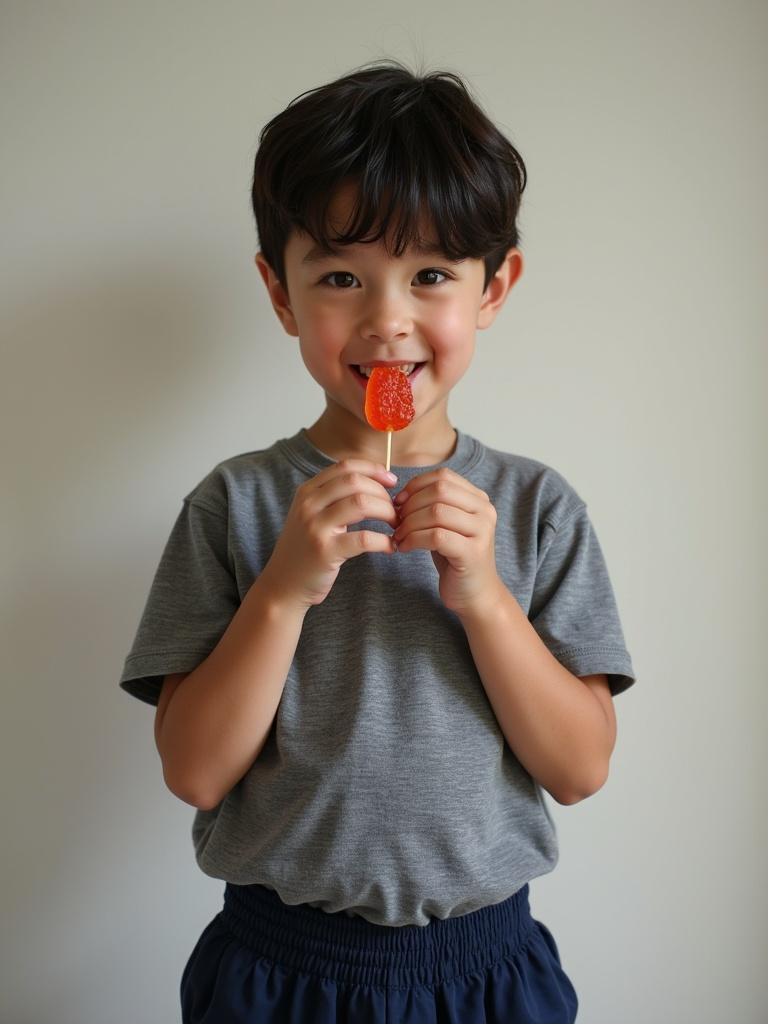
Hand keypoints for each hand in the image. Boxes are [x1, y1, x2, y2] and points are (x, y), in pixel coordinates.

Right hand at [259, 459, 397, 611]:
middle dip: (383, 493)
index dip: (374, 469)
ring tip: (395, 524)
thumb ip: (333, 497)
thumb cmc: (305, 549)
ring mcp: (316, 527)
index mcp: (307, 492)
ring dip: (387, 512)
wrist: (283, 584)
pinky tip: (390, 546)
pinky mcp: (325, 552)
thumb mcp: (311, 515)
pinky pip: (364, 538)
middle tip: (395, 508)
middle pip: (355, 481)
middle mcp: (309, 505)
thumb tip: (375, 481)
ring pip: (361, 504)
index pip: (345, 466)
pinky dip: (383, 541)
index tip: (391, 481)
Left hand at [392, 468, 503, 616]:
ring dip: (409, 523)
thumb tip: (399, 496)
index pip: (443, 476)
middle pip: (439, 490)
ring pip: (436, 511)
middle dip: (411, 504)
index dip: (415, 485)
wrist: (475, 594)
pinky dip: (414, 539)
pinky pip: (436, 536)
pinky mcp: (472, 552)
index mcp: (478, 499)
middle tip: (396, 521)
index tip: (398, 502)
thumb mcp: (444, 525)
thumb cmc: (454, 558)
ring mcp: (482, 531)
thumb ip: (430, 505)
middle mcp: (485, 511)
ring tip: (399, 536)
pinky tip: (404, 548)